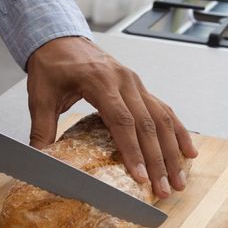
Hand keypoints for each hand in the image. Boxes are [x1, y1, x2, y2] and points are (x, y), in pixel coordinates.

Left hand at [26, 36, 197, 199]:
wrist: (58, 38)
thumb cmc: (51, 66)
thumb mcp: (40, 96)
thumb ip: (41, 128)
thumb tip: (40, 161)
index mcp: (99, 81)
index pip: (121, 120)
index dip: (132, 150)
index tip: (139, 177)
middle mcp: (123, 80)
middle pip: (147, 123)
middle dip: (158, 159)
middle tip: (165, 189)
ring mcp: (134, 82)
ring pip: (161, 117)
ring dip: (172, 150)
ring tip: (179, 179)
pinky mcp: (139, 86)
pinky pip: (163, 109)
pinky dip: (177, 131)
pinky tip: (187, 151)